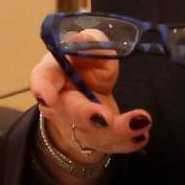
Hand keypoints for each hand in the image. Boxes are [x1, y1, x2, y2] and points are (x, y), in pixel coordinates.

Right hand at [30, 38, 151, 165]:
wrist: (86, 94)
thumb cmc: (84, 65)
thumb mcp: (89, 48)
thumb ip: (90, 43)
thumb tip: (85, 39)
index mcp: (55, 75)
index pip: (42, 78)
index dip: (42, 87)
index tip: (48, 96)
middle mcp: (62, 104)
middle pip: (70, 112)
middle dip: (86, 115)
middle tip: (105, 117)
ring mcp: (79, 126)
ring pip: (93, 135)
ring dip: (118, 132)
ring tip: (141, 120)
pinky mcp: (98, 139)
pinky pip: (111, 145)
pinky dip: (128, 142)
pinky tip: (142, 136)